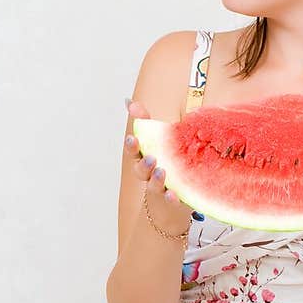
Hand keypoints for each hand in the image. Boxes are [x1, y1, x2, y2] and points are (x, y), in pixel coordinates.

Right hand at [124, 99, 194, 231]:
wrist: (175, 195)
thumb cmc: (164, 161)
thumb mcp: (157, 139)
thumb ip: (144, 121)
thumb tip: (128, 101)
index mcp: (143, 158)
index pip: (134, 152)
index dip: (132, 146)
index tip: (132, 137)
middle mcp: (148, 174)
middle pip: (141, 170)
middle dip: (143, 164)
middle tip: (150, 158)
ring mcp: (160, 188)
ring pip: (154, 185)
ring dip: (156, 179)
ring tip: (161, 172)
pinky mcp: (174, 200)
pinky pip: (171, 200)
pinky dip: (170, 198)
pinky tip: (173, 194)